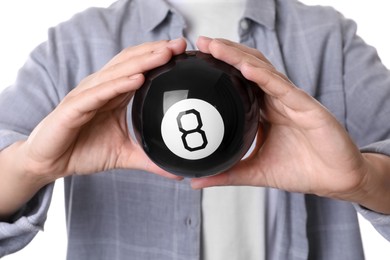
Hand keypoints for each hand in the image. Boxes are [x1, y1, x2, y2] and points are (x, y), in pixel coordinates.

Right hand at [22, 39, 186, 181]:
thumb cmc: (84, 151)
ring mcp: (87, 95)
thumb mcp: (125, 155)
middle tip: (179, 44)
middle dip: (155, 51)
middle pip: (130, 63)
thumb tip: (178, 172)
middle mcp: (101, 89)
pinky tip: (137, 79)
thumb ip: (150, 159)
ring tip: (164, 54)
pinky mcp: (73, 107)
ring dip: (142, 62)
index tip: (183, 52)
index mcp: (113, 95)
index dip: (158, 58)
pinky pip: (98, 93)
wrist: (50, 163)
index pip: (138, 68)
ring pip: (116, 73)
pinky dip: (118, 84)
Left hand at [191, 37, 369, 202]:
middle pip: (248, 68)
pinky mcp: (306, 106)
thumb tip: (195, 181)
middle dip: (224, 52)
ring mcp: (290, 100)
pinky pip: (281, 87)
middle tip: (201, 43)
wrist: (335, 180)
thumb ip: (227, 173)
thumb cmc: (300, 171)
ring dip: (238, 56)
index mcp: (264, 110)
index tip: (195, 62)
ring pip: (262, 71)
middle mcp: (276, 100)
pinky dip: (263, 76)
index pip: (238, 82)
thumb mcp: (255, 172)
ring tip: (215, 47)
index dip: (219, 69)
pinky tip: (244, 67)